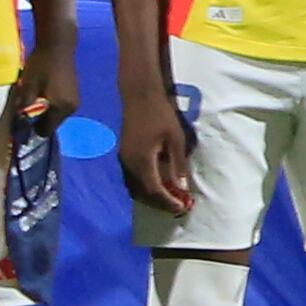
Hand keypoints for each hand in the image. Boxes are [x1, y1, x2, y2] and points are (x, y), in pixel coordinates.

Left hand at [11, 33, 81, 128]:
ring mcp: (75, 99)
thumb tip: (18, 122)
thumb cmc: (41, 65)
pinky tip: (43, 92)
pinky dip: (51, 103)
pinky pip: (61, 105)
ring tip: (33, 99)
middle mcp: (72, 107)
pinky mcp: (74, 91)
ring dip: (45, 111)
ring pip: (56, 114)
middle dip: (38, 120)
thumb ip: (24, 107)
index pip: (46, 130)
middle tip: (24, 110)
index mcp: (62, 108)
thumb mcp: (28, 87)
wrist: (58, 44)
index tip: (20, 123)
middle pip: (52, 123)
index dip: (32, 130)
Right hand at [114, 85, 195, 213]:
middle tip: (178, 207)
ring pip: (136, 187)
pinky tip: (159, 185)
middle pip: (143, 193)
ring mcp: (123, 160)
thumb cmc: (161, 115)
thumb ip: (178, 165)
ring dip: (152, 196)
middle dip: (160, 203)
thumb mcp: (176, 140)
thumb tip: (182, 187)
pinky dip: (146, 187)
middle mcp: (128, 164)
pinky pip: (133, 179)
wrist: (140, 97)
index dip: (167, 201)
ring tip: (171, 199)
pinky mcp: (124, 155)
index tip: (181, 208)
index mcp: (141, 161)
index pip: (154, 190)